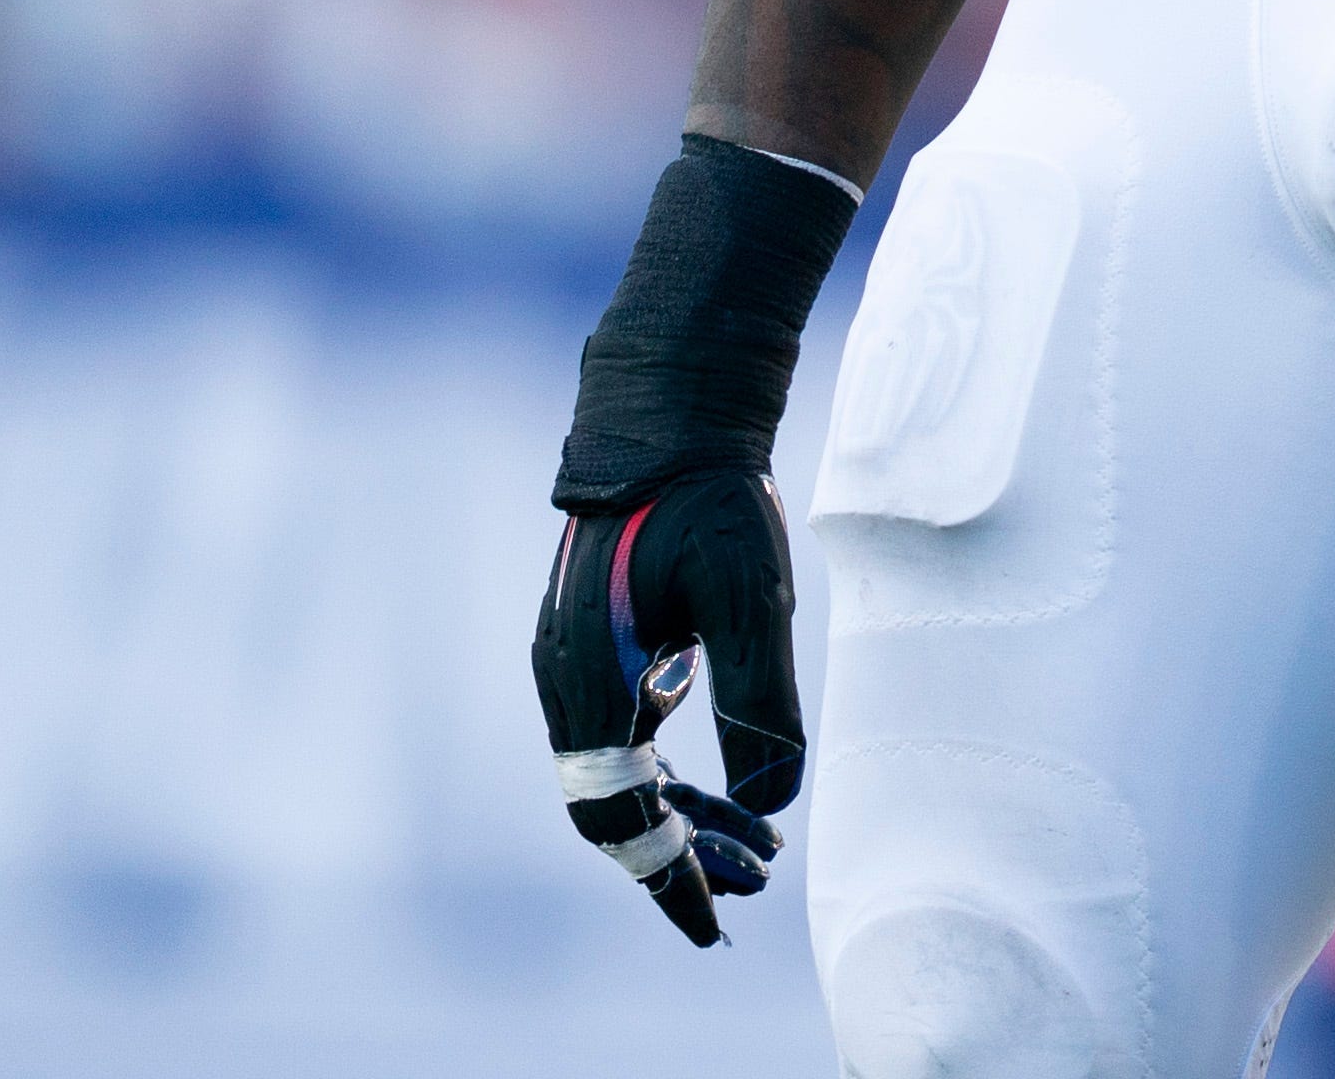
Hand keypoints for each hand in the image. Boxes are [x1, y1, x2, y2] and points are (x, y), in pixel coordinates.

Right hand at [532, 469, 807, 947]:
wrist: (670, 412)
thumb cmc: (711, 499)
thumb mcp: (752, 600)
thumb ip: (760, 705)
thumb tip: (768, 806)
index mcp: (588, 683)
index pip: (619, 817)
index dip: (667, 876)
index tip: (714, 921)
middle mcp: (565, 683)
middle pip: (615, 807)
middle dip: (684, 854)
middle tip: (756, 881)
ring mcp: (574, 665)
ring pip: (623, 774)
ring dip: (686, 814)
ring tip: (760, 847)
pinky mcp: (595, 647)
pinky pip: (627, 735)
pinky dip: (675, 770)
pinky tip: (731, 785)